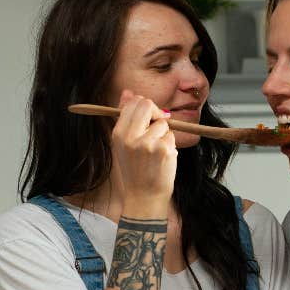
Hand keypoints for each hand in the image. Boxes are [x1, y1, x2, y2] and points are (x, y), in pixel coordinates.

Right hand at [113, 90, 177, 215]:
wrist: (144, 197)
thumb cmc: (136, 171)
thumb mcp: (124, 144)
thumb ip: (127, 118)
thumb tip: (128, 92)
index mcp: (118, 133)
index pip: (133, 102)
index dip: (145, 106)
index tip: (150, 116)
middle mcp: (130, 136)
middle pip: (148, 105)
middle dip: (157, 113)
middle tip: (159, 126)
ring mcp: (147, 143)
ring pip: (163, 123)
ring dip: (164, 135)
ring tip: (157, 152)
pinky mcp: (162, 150)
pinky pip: (171, 137)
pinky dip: (171, 146)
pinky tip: (163, 160)